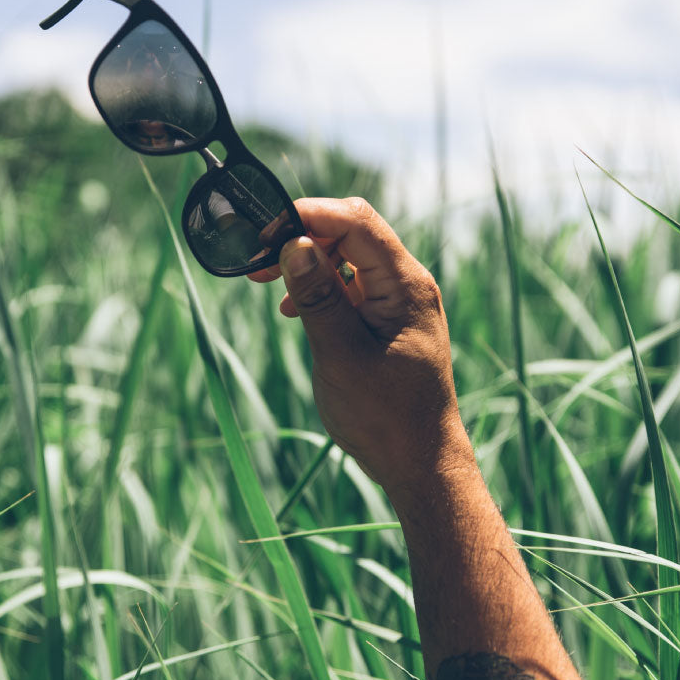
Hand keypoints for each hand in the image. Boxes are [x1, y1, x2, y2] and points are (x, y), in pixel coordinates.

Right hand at [249, 197, 468, 498]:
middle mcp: (408, 283)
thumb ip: (319, 297)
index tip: (264, 237)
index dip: (306, 216)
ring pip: (350, 256)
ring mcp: (401, 301)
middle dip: (302, 236)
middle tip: (258, 264)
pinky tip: (295, 310)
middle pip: (352, 231)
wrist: (421, 463)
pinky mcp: (390, 319)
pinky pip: (353, 284)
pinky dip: (321, 287)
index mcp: (404, 285)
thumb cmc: (386, 418)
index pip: (355, 221)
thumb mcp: (342, 356)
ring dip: (308, 262)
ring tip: (270, 287)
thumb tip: (295, 244)